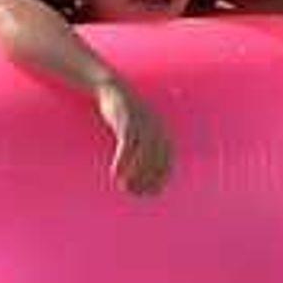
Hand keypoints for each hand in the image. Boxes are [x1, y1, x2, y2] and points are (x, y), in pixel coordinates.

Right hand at [94, 79, 173, 195]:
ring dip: (134, 175)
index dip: (160, 182)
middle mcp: (157, 131)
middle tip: (133, 193)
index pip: (168, 165)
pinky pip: (126, 147)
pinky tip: (115, 174)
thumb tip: (144, 173)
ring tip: (124, 187)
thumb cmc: (126, 114)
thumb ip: (147, 148)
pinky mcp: (127, 122)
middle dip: (146, 182)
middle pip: (156, 163)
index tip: (148, 194)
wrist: (114, 88)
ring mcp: (143, 126)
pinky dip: (122, 162)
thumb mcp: (141, 130)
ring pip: (142, 157)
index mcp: (164, 134)